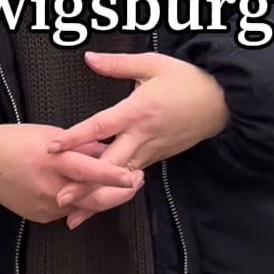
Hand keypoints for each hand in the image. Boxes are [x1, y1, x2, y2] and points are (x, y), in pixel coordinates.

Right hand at [0, 122, 140, 224]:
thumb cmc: (16, 141)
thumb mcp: (50, 133)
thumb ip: (79, 145)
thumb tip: (105, 149)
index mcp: (53, 160)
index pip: (89, 170)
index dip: (113, 175)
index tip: (134, 176)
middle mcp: (51, 186)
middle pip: (93, 197)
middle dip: (119, 192)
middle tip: (137, 181)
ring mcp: (46, 206)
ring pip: (84, 206)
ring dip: (104, 196)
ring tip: (120, 185)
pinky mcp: (41, 217)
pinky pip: (68, 210)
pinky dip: (81, 201)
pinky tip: (87, 190)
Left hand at [47, 52, 229, 226]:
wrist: (221, 103)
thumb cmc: (186, 80)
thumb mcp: (152, 64)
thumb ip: (117, 64)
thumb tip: (89, 58)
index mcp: (136, 111)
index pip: (99, 127)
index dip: (74, 138)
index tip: (52, 148)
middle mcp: (141, 136)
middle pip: (108, 165)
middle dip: (85, 185)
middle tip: (61, 198)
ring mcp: (151, 151)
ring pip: (120, 179)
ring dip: (98, 197)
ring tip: (74, 215)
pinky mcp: (157, 159)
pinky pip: (132, 178)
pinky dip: (115, 191)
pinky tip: (100, 202)